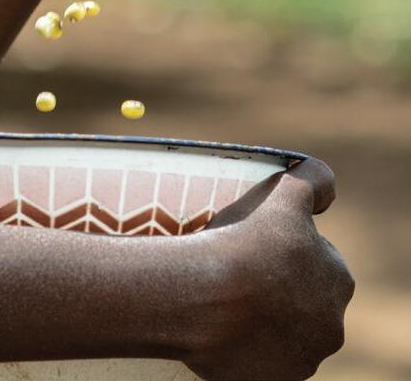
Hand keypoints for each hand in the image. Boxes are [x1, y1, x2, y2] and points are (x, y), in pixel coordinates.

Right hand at [186, 158, 354, 380]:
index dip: (285, 248)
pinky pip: (258, 360)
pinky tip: (219, 325)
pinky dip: (244, 346)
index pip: (316, 260)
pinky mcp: (270, 380)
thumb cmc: (242, 242)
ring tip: (222, 298)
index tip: (253, 243)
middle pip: (301, 299)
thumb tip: (326, 185)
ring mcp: (300, 358)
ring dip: (261, 317)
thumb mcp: (279, 196)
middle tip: (235, 269)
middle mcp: (329, 326)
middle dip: (276, 286)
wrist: (203, 299)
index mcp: (338, 280)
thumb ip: (312, 180)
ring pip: (281, 332)